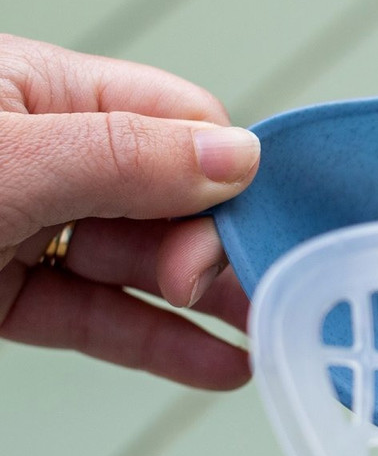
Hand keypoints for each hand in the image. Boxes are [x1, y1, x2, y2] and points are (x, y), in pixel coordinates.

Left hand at [0, 35, 259, 388]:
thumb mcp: (8, 160)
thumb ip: (124, 157)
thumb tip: (240, 156)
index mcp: (41, 92)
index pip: (174, 121)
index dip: (224, 173)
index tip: (251, 226)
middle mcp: (43, 157)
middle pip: (167, 199)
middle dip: (215, 247)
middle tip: (247, 291)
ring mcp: (24, 229)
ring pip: (138, 265)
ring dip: (208, 303)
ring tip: (273, 336)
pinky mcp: (6, 298)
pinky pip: (97, 318)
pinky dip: (159, 344)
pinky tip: (222, 364)